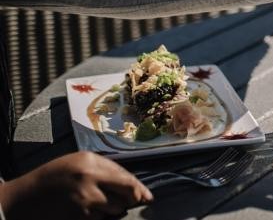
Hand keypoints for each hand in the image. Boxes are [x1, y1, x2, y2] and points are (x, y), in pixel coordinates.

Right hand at [0, 152, 151, 219]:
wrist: (23, 198)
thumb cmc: (52, 178)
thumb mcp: (77, 163)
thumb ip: (104, 170)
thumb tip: (133, 185)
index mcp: (91, 162)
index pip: (126, 177)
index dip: (140, 188)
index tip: (147, 196)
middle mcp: (90, 178)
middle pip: (127, 192)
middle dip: (135, 199)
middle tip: (137, 202)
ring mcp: (84, 200)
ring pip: (115, 209)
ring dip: (115, 211)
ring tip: (100, 206)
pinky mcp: (78, 217)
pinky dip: (101, 219)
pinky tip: (90, 214)